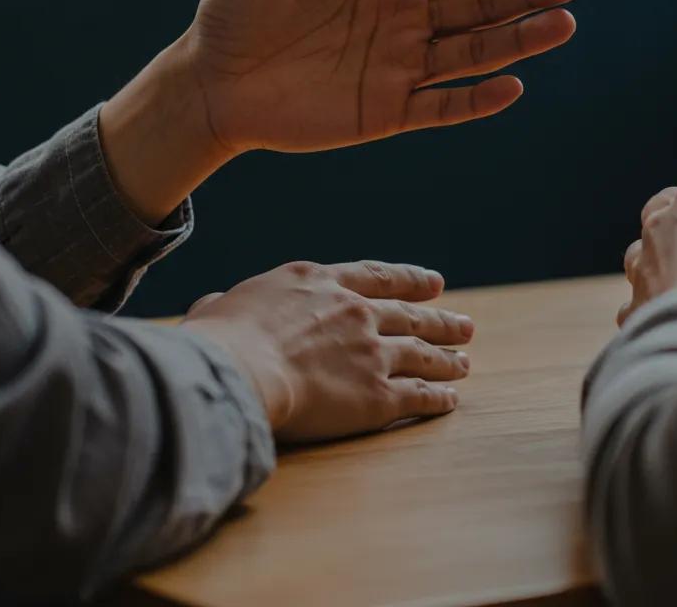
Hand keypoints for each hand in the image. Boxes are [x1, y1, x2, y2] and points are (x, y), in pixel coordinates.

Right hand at [182, 260, 474, 443]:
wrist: (241, 368)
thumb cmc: (221, 338)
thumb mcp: (222, 306)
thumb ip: (226, 303)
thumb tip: (210, 305)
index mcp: (321, 282)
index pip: (378, 277)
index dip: (410, 280)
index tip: (435, 284)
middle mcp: (355, 311)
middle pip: (410, 315)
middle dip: (441, 321)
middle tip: (465, 325)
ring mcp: (371, 350)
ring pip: (421, 353)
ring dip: (446, 358)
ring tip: (465, 362)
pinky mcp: (377, 394)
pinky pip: (416, 394)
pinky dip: (436, 396)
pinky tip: (449, 399)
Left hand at [185, 0, 579, 153]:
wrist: (211, 82)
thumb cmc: (235, 10)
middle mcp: (403, 19)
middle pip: (480, 4)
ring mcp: (399, 67)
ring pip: (473, 53)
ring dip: (518, 41)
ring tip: (562, 25)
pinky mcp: (386, 112)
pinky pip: (441, 107)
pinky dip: (476, 100)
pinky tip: (511, 87)